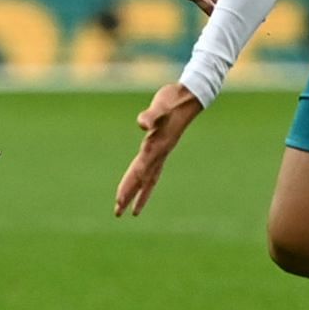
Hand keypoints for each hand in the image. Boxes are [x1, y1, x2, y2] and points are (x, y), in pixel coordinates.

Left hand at [115, 81, 204, 216]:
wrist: (191, 96)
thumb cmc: (173, 100)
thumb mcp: (160, 106)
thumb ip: (150, 116)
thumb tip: (142, 123)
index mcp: (156, 146)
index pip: (139, 171)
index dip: (129, 186)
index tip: (119, 201)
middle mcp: (159, 152)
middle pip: (142, 179)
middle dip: (130, 196)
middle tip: (118, 213)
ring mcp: (162, 151)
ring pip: (149, 178)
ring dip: (139, 194)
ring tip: (132, 210)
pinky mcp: (163, 146)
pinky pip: (153, 170)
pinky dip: (146, 181)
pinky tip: (142, 184)